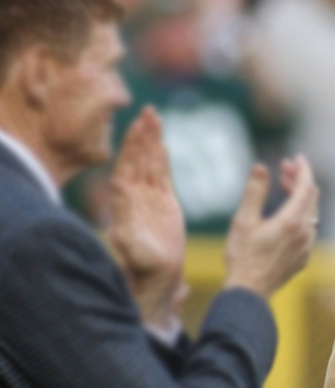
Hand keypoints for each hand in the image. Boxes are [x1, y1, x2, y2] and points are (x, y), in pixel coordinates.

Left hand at [109, 106, 186, 331]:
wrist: (157, 277)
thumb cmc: (142, 265)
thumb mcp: (131, 242)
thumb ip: (124, 215)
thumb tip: (116, 185)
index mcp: (126, 201)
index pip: (128, 165)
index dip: (132, 144)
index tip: (137, 124)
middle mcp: (136, 195)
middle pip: (139, 158)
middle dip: (142, 135)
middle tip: (148, 111)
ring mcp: (151, 198)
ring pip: (151, 162)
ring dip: (152, 141)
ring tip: (154, 118)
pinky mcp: (165, 203)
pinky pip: (163, 175)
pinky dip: (162, 158)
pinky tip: (163, 144)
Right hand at [224, 156, 318, 298]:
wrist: (249, 293)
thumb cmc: (243, 257)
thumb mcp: (243, 220)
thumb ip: (254, 192)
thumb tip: (261, 167)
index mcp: (292, 221)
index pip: (306, 186)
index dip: (303, 169)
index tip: (296, 158)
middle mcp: (306, 232)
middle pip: (311, 197)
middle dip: (300, 179)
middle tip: (284, 169)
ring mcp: (307, 246)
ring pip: (312, 212)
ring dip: (301, 197)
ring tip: (283, 187)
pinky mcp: (304, 257)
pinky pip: (309, 227)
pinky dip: (301, 213)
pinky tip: (285, 213)